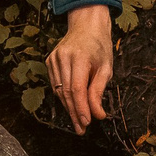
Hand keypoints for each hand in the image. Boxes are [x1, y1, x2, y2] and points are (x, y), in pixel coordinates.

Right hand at [48, 5, 114, 132]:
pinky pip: (56, 84)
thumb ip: (99, 91)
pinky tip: (72, 104)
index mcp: (79, 57)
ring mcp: (53, 59)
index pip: (77, 88)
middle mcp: (63, 57)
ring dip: (69, 107)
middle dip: (75, 113)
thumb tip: (97, 114)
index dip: (81, 108)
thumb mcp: (106, 68)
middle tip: (82, 129)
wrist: (86, 26)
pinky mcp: (49, 61)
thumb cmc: (99, 47)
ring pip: (59, 90)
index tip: (87, 122)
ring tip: (79, 121)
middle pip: (66, 92)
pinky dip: (64, 97)